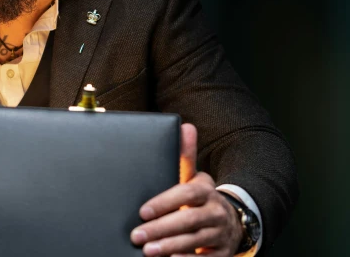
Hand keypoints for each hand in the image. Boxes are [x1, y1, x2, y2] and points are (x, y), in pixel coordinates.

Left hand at [130, 123, 242, 255]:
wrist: (230, 221)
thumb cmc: (198, 198)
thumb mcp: (192, 177)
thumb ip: (184, 155)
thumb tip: (185, 125)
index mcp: (205, 189)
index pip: (185, 194)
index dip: (164, 203)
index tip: (142, 212)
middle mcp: (216, 211)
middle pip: (188, 220)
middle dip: (161, 229)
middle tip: (137, 236)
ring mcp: (221, 233)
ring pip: (195, 241)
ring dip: (170, 247)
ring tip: (148, 251)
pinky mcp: (224, 253)